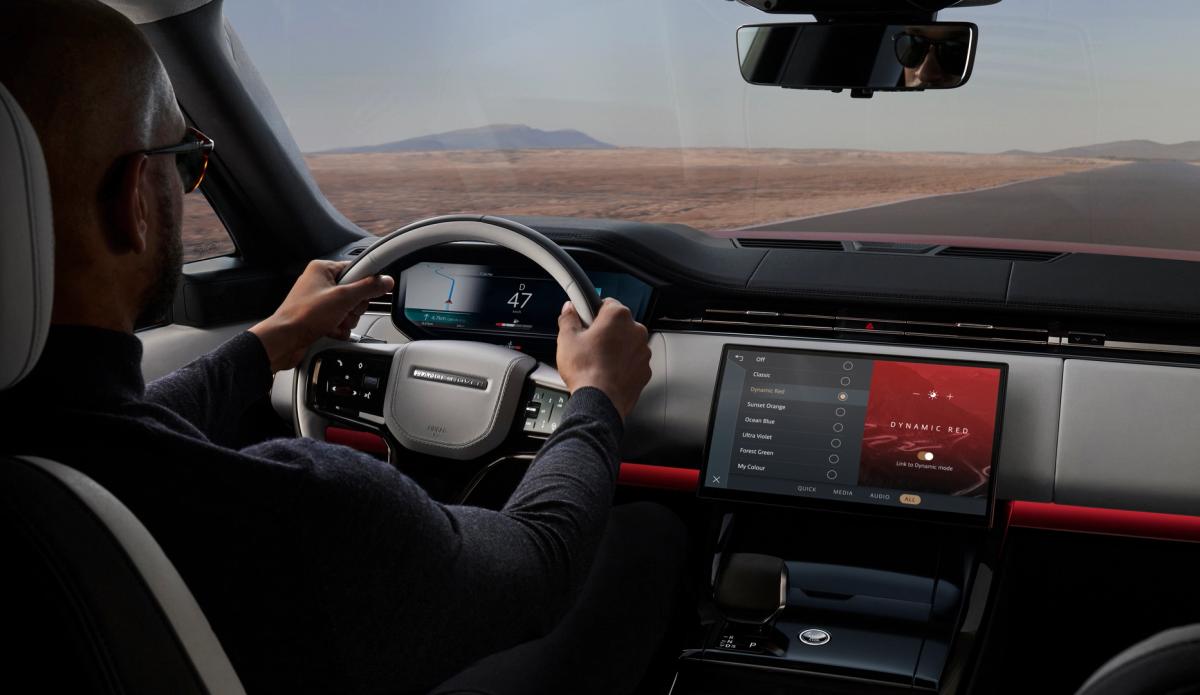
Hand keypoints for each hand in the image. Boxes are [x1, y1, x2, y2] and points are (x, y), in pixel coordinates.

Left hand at [250, 260, 393, 372]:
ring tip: (334, 322)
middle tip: (344, 310)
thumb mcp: (342, 298)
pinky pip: (340, 321)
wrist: (284, 341)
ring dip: (346, 320)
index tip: (372, 291)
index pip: (356, 269)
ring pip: (348, 309)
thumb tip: (385, 281)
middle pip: (354, 292)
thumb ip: (368, 288)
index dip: (364, 283)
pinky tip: (330, 330)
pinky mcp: (318, 317)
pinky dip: (339, 328)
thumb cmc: (302, 316)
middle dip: (353, 307)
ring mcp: (319, 301)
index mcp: (322, 269)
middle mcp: (320, 283)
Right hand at [556, 298, 650, 419]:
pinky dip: (623, 365)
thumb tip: (568, 310)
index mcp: (618, 316)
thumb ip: (568, 319)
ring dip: (616, 348)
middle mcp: (636, 331)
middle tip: (588, 344)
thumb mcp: (567, 339)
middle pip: (618, 324)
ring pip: (627, 344)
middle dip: (605, 331)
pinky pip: (633, 362)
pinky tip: (608, 372)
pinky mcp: (645, 370)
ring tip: (597, 361)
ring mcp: (643, 352)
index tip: (585, 321)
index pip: (606, 303)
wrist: (599, 402)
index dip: (592, 313)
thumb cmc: (586, 370)